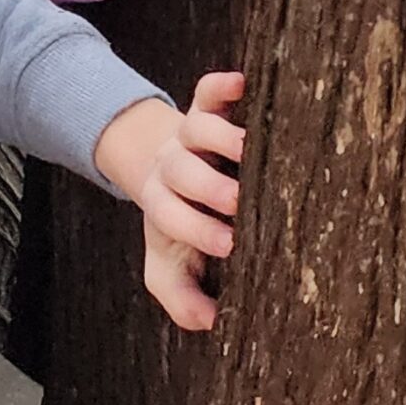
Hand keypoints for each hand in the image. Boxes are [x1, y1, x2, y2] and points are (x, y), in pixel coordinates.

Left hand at [128, 72, 246, 331]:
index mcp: (164, 203)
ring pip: (198, 128)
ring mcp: (189, 135)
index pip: (173, 216)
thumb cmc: (179, 221)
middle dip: (207, 187)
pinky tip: (242, 81)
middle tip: (238, 201)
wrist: (156, 164)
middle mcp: (174, 166)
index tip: (228, 245)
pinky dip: (221, 84)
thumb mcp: (171, 258)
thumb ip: (180, 292)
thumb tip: (207, 323)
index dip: (196, 228)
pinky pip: (207, 90)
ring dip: (221, 136)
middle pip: (184, 171)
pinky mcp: (206, 106)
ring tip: (250, 149)